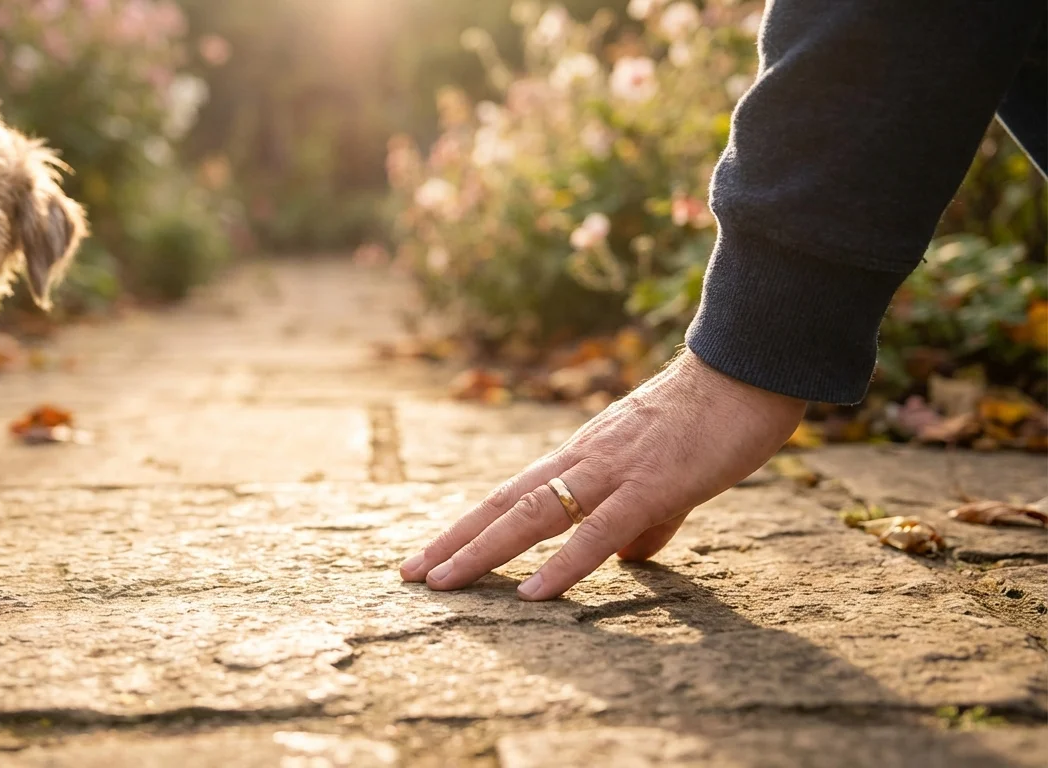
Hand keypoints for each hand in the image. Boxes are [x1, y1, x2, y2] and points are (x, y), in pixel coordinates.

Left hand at [399, 351, 806, 599]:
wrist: (748, 371)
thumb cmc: (711, 422)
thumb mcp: (667, 479)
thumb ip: (645, 519)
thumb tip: (627, 558)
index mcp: (583, 457)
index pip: (512, 495)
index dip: (469, 526)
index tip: (431, 555)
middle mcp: (583, 460)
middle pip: (504, 504)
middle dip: (453, 541)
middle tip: (408, 575)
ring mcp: (613, 471)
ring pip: (533, 515)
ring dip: (482, 551)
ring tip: (443, 585)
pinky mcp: (651, 485)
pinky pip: (598, 531)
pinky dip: (562, 563)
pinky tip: (532, 594)